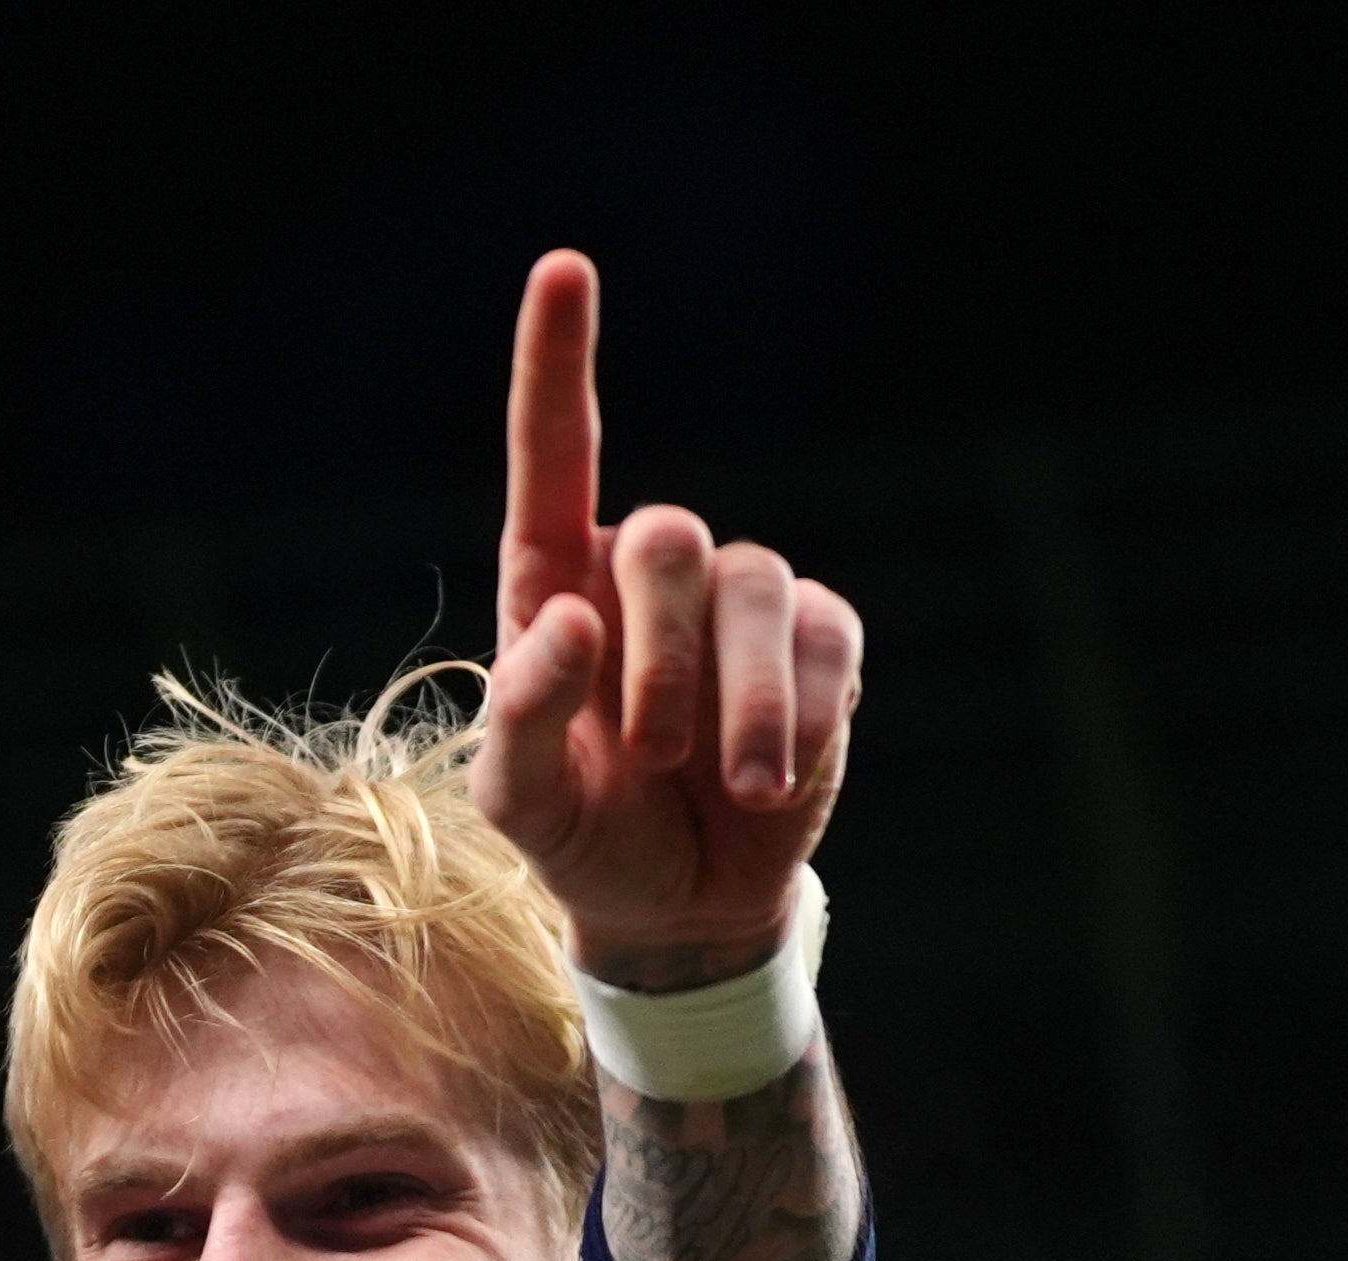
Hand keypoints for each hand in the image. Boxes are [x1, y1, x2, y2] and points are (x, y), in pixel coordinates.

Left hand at [477, 251, 862, 982]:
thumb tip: (569, 621)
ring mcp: (739, 599)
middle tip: (647, 756)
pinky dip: (806, 713)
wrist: (684, 905)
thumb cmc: (584, 839)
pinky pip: (827, 640)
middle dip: (664, 660)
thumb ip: (520, 720)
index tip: (566, 269)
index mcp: (556, 581)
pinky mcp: (817, 642)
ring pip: (756, 587)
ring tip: (737, 789)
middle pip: (670, 538)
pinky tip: (780, 777)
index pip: (555, 455)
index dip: (557, 362)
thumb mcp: (524, 807)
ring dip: (746, 704)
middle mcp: (647, 570)